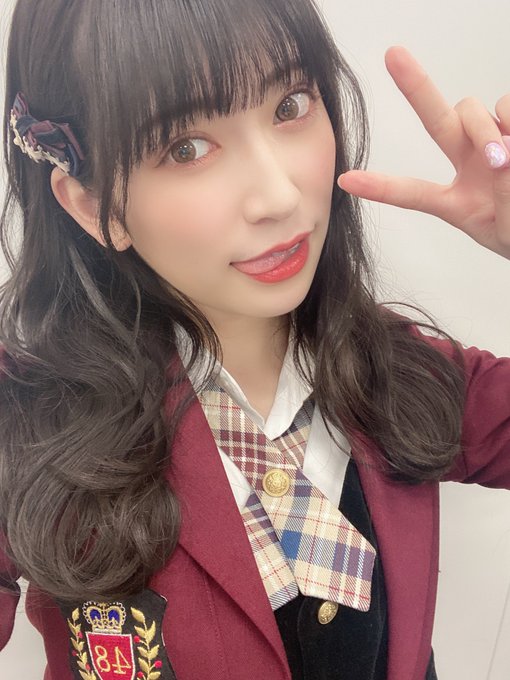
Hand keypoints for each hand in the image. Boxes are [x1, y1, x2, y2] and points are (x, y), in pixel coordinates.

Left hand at [337, 46, 509, 259]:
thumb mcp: (505, 230)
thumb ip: (501, 198)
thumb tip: (503, 154)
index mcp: (456, 200)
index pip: (412, 192)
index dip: (380, 187)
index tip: (345, 180)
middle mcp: (470, 164)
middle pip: (437, 121)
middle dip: (416, 87)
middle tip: (393, 54)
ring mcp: (495, 144)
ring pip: (474, 111)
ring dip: (484, 130)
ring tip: (503, 160)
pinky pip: (508, 107)